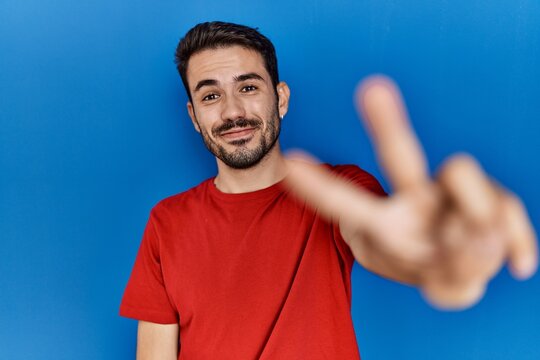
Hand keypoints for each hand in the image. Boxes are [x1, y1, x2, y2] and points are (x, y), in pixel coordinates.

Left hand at [284, 76, 537, 309]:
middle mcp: (415, 200)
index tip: (292, 161)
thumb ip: (460, 279)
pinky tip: (514, 262)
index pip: (348, 203)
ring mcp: (450, 194)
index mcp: (387, 224)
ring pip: (464, 174)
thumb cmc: (442, 268)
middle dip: (387, 124)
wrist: (464, 268)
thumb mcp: (447, 286)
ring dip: (481, 228)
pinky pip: (508, 213)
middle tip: (373, 87)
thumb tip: (498, 250)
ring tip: (478, 253)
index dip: (320, 188)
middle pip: (400, 158)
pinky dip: (515, 243)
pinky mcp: (490, 196)